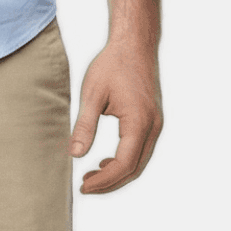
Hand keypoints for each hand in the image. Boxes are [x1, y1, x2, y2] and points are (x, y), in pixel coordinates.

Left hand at [69, 39, 162, 193]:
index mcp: (139, 122)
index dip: (103, 181)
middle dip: (110, 182)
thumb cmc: (113, 64)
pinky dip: (125, 161)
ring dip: (117, 173)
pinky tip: (105, 161)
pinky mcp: (153, 120)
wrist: (135, 44)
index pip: (123, 164)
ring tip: (91, 176)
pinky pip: (141, 150)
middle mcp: (153, 127)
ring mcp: (156, 124)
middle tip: (84, 186)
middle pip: (134, 169)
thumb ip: (84, 126)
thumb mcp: (92, 95)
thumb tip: (74, 155)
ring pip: (139, 162)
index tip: (83, 186)